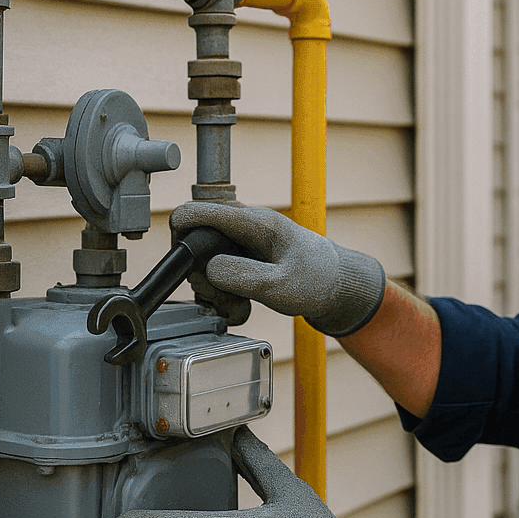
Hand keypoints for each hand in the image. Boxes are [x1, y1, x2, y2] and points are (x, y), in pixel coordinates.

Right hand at [169, 202, 385, 336]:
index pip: (200, 211)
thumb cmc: (318, 280)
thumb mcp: (279, 285)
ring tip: (235, 304)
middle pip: (198, 240)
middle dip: (201, 272)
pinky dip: (224, 292)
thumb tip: (206, 270)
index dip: (182, 231)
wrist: (338, 287)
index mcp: (255, 222)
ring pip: (207, 261)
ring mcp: (245, 242)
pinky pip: (220, 272)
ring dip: (213, 287)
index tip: (180, 257)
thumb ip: (241, 276)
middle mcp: (247, 227)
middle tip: (219, 294)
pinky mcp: (246, 257)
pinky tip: (240, 305)